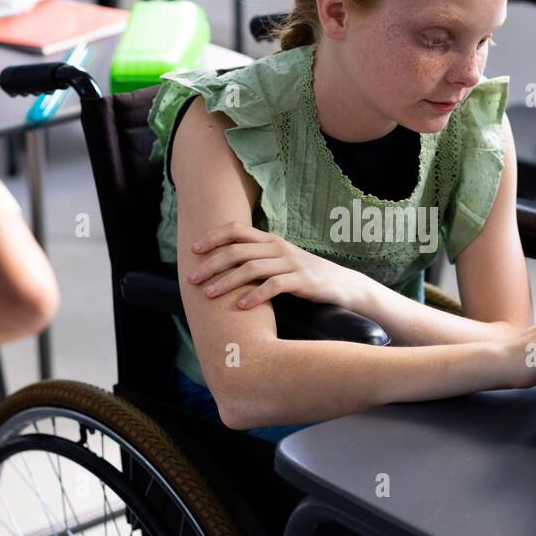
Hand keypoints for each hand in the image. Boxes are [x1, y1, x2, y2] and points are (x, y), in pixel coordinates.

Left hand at [186, 222, 369, 310]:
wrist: (344, 285)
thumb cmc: (305, 276)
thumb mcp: (280, 261)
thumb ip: (257, 259)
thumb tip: (223, 266)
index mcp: (270, 240)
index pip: (236, 230)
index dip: (212, 237)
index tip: (192, 250)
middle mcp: (278, 248)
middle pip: (237, 250)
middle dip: (211, 264)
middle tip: (192, 278)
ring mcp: (291, 263)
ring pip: (252, 268)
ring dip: (227, 281)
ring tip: (209, 294)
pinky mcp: (303, 281)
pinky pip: (274, 286)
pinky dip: (256, 295)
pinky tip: (241, 306)